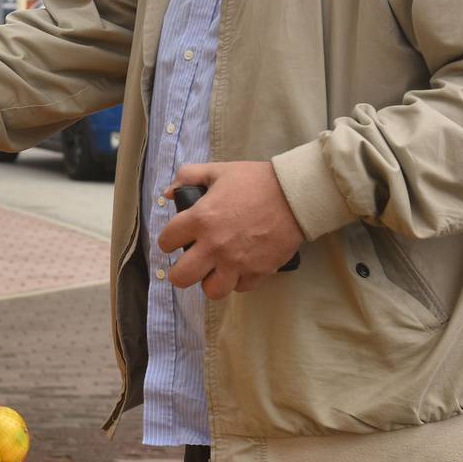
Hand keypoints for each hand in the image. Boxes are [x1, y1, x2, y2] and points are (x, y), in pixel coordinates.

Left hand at [157, 161, 304, 298]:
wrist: (296, 194)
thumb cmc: (256, 181)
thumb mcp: (218, 170)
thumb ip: (188, 176)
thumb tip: (168, 193)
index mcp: (200, 219)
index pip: (166, 241)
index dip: (168, 240)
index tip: (176, 239)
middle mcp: (214, 246)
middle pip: (181, 277)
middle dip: (181, 271)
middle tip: (190, 262)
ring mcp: (237, 262)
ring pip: (211, 291)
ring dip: (210, 281)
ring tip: (215, 270)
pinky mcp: (259, 271)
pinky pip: (241, 287)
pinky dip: (238, 280)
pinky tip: (240, 268)